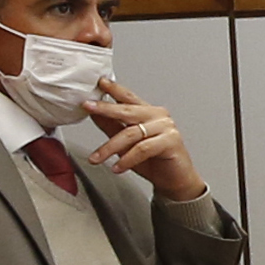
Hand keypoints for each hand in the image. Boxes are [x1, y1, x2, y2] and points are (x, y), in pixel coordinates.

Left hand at [82, 85, 206, 201]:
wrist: (175, 181)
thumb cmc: (154, 161)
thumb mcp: (126, 144)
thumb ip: (112, 127)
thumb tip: (95, 114)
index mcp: (149, 112)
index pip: (129, 97)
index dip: (114, 89)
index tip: (100, 83)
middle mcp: (158, 116)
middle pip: (128, 110)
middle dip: (106, 109)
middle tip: (88, 106)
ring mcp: (166, 127)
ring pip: (131, 133)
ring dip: (110, 147)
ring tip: (97, 158)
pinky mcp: (171, 142)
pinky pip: (142, 149)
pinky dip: (127, 159)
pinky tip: (117, 167)